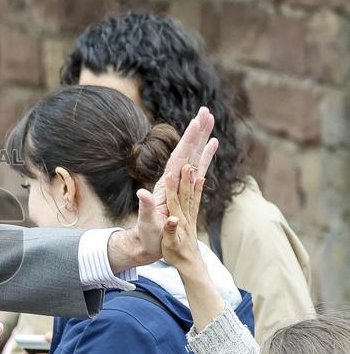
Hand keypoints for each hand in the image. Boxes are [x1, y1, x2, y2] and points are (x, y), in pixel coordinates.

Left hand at [109, 107, 216, 270]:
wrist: (146, 242)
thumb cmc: (147, 235)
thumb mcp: (146, 223)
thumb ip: (145, 208)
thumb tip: (141, 194)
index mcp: (165, 185)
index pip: (178, 158)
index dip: (187, 141)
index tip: (195, 122)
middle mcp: (172, 180)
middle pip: (186, 151)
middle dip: (196, 131)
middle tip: (205, 110)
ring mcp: (179, 183)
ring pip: (193, 155)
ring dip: (201, 137)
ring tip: (210, 118)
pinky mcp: (185, 189)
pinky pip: (199, 168)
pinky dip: (206, 155)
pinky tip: (213, 143)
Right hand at [160, 163, 205, 270]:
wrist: (190, 263)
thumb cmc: (176, 255)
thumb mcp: (169, 245)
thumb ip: (170, 231)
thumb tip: (172, 220)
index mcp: (178, 222)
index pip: (174, 202)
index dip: (173, 188)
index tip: (171, 175)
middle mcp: (186, 217)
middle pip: (186, 195)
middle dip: (185, 179)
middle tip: (186, 164)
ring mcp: (190, 217)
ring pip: (192, 195)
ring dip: (192, 181)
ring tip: (194, 167)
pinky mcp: (192, 218)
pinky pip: (196, 200)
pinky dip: (198, 189)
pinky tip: (201, 179)